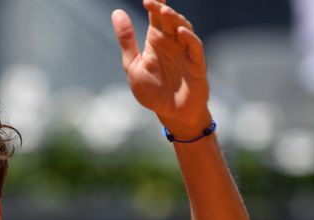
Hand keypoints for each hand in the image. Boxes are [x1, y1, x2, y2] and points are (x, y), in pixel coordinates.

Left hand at [111, 0, 210, 137]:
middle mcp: (172, 43)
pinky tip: (180, 32)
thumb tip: (117, 12)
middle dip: (162, 9)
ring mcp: (186, 52)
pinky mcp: (196, 65)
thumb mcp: (132, 65)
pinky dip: (189, 39)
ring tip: (164, 12)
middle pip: (169, 20)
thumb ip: (127, 40)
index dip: (154, 3)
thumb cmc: (153, 91)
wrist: (169, 114)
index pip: (156, 16)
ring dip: (175, 20)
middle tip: (151, 0)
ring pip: (184, 29)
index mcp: (156, 41)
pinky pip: (195, 48)